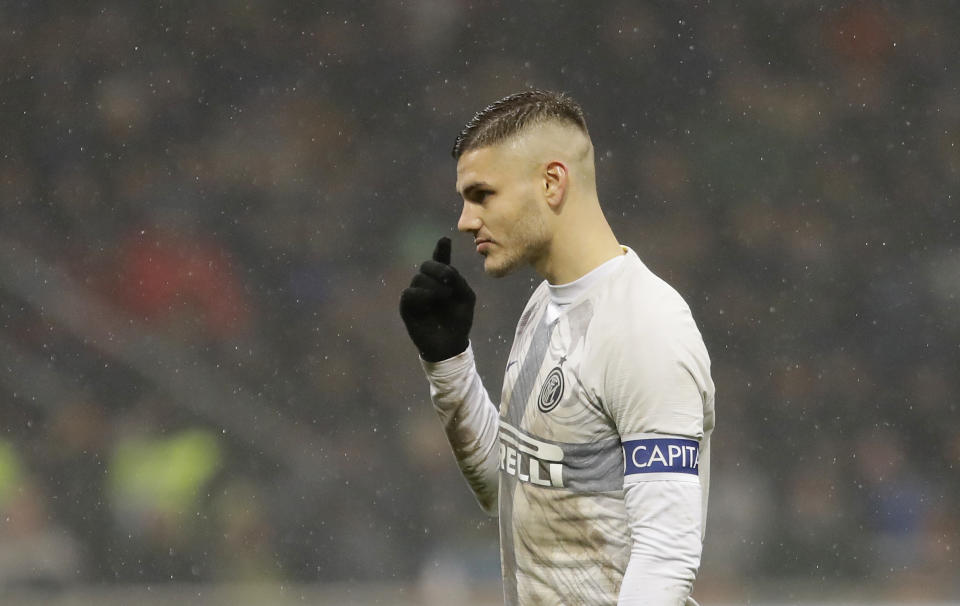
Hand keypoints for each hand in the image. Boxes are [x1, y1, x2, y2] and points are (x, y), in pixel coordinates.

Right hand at [399, 237, 474, 361]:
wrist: (450, 344)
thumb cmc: (459, 320)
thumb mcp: (466, 297)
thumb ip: (458, 280)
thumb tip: (446, 270)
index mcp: (443, 279)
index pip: (440, 260)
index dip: (441, 249)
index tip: (445, 240)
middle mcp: (428, 283)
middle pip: (427, 265)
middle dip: (438, 268)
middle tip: (449, 279)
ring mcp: (417, 294)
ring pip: (419, 277)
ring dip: (433, 284)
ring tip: (444, 296)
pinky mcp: (408, 306)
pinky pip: (410, 293)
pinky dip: (421, 293)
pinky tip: (431, 298)